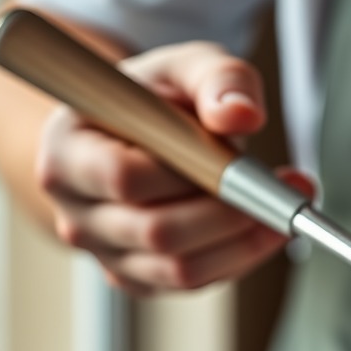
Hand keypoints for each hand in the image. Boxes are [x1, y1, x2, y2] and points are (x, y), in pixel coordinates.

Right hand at [37, 41, 314, 294]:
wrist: (140, 134)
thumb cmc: (155, 101)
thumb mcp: (187, 67)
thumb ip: (219, 79)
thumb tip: (242, 114)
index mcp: (68, 150)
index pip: (123, 178)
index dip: (189, 176)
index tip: (241, 163)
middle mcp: (75, 210)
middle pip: (157, 232)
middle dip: (229, 214)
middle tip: (278, 190)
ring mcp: (104, 251)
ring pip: (181, 270)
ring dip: (245, 242)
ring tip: (282, 209)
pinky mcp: (137, 277)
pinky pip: (196, 283)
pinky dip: (240, 259)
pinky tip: (262, 228)